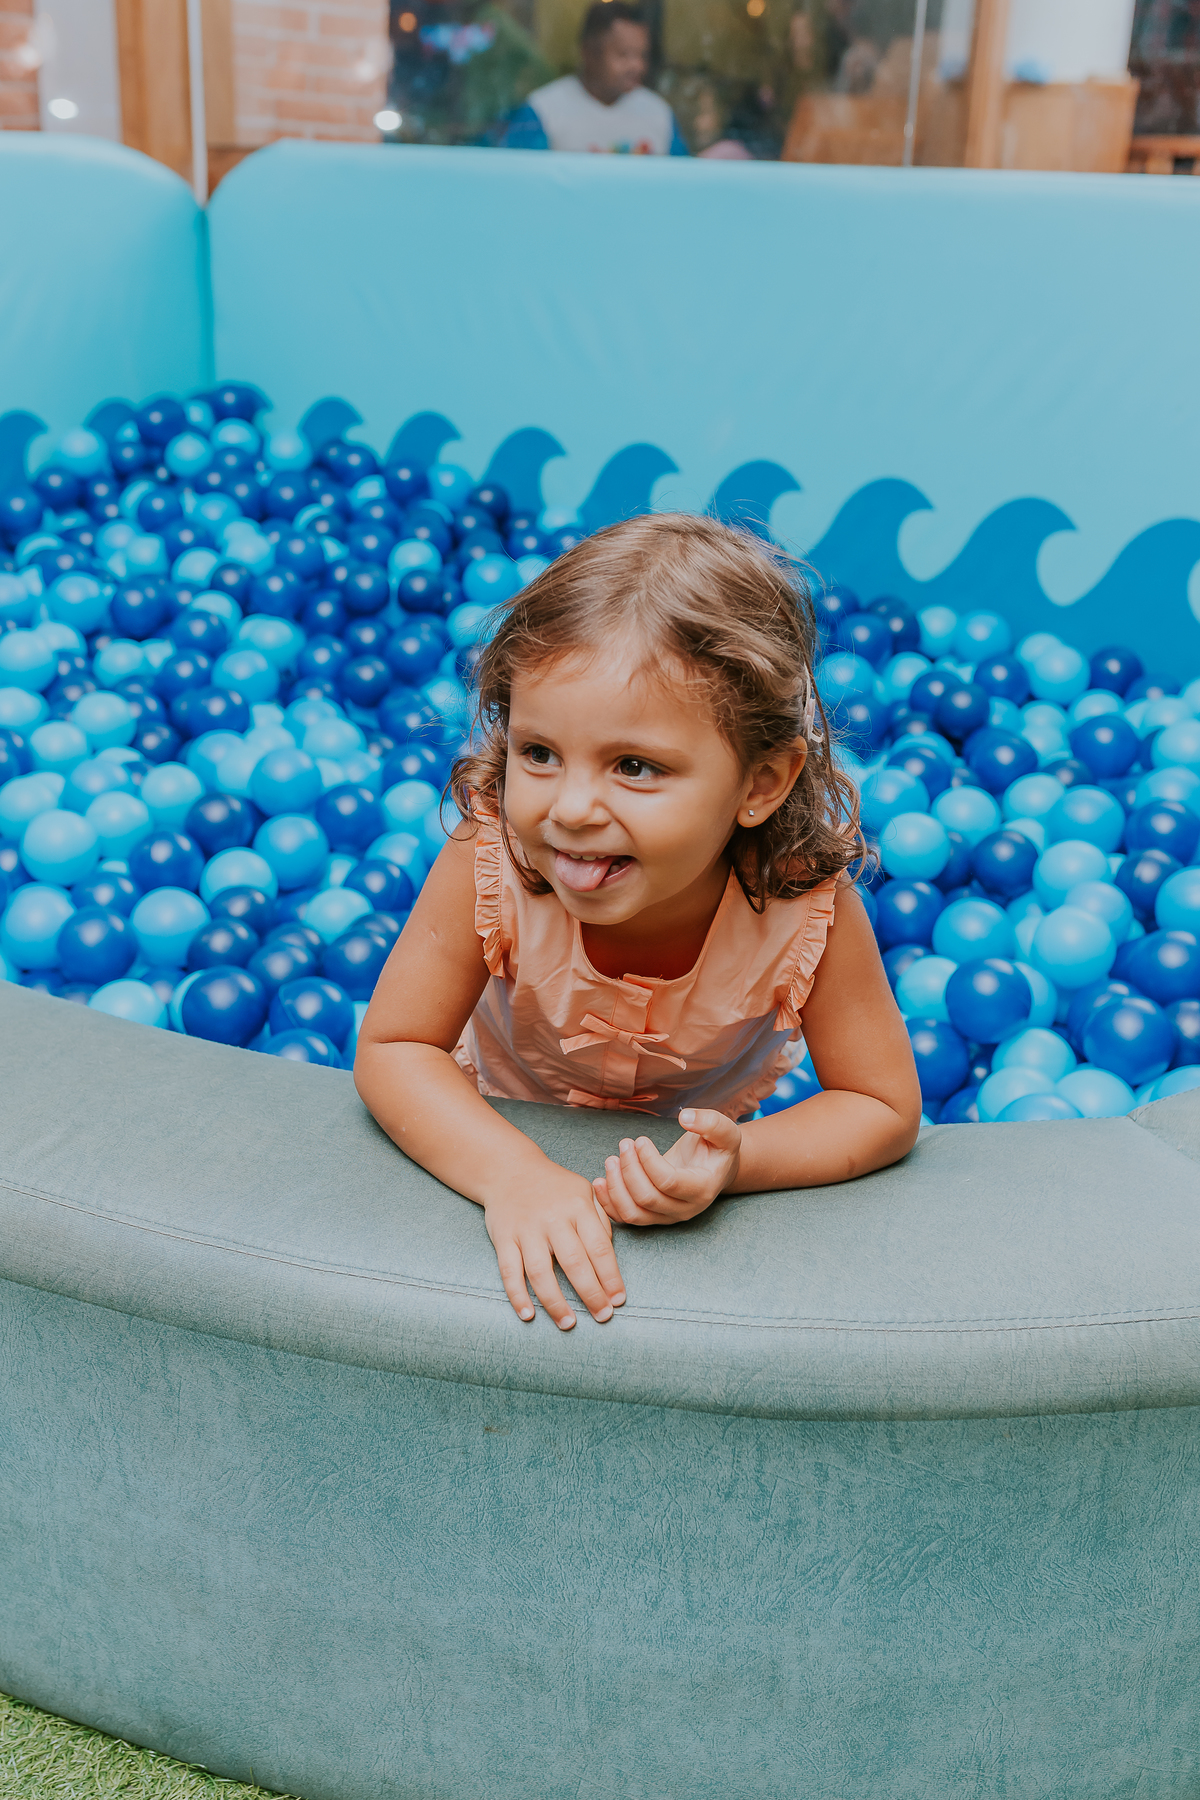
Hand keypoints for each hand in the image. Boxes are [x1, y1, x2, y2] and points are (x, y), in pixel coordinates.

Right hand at [485, 1169, 626, 1330]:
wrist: (509, 1169)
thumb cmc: (554, 1186)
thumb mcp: (584, 1191)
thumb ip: (600, 1221)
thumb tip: (610, 1258)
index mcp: (577, 1206)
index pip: (599, 1247)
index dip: (610, 1277)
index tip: (618, 1300)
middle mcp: (553, 1218)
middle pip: (574, 1263)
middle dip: (591, 1294)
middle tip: (602, 1317)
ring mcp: (526, 1229)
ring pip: (541, 1272)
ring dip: (555, 1302)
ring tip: (568, 1324)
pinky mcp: (503, 1237)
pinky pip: (509, 1271)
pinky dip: (517, 1295)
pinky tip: (528, 1315)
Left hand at [593, 1109, 741, 1227]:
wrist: (715, 1169)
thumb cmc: (717, 1148)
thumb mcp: (724, 1131)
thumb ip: (709, 1122)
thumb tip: (685, 1117)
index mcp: (703, 1189)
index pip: (668, 1182)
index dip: (648, 1160)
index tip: (640, 1140)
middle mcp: (686, 1209)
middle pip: (647, 1198)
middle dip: (629, 1169)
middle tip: (624, 1144)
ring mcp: (668, 1217)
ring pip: (634, 1213)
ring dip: (616, 1187)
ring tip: (611, 1160)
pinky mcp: (653, 1218)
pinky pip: (626, 1218)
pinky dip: (608, 1202)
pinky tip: (601, 1181)